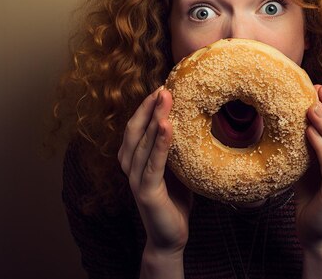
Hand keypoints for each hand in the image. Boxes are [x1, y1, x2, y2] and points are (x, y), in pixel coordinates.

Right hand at [118, 87, 191, 253]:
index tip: (162, 86)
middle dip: (148, 106)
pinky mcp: (145, 191)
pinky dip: (160, 143)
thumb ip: (175, 147)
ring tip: (165, 98)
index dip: (147, 106)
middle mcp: (129, 165)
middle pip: (136, 129)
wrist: (170, 236)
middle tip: (164, 86)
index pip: (137, 125)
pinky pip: (153, 163)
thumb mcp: (176, 167)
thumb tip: (192, 120)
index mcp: (134, 158)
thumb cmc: (174, 199)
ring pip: (142, 142)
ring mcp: (135, 178)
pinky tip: (167, 126)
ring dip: (154, 117)